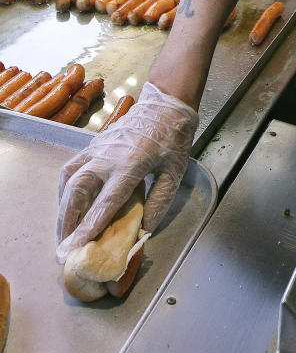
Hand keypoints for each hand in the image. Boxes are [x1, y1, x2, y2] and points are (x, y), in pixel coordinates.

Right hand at [56, 82, 197, 262]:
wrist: (165, 106)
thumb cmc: (172, 139)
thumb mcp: (175, 172)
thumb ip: (160, 201)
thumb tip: (145, 229)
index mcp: (130, 163)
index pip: (106, 200)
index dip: (90, 225)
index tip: (77, 246)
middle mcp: (106, 157)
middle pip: (77, 191)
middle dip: (67, 220)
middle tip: (63, 246)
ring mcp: (96, 149)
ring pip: (68, 180)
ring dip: (63, 207)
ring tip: (63, 232)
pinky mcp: (91, 146)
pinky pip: (71, 169)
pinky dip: (65, 190)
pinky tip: (67, 205)